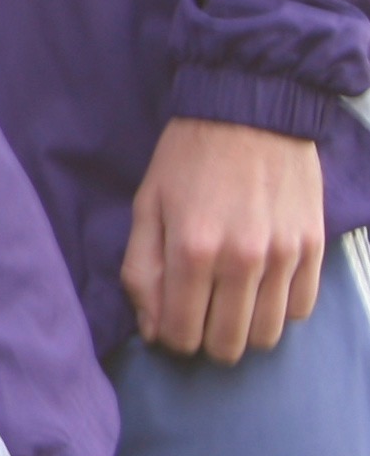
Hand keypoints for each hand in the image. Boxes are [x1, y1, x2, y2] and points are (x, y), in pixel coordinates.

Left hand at [123, 118, 328, 361]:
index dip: (171, 338)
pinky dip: (277, 309)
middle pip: (228, 345)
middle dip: (206, 340)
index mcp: (192, 250)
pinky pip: (299, 309)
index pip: (182, 334)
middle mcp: (242, 260)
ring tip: (229, 304)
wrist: (250, 110)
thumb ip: (142, 271)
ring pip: (267, 335)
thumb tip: (152, 328)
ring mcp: (284, 256)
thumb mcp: (146, 206)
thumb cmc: (188, 157)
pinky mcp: (313, 248)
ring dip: (243, 329)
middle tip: (199, 315)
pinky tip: (260, 288)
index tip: (169, 321)